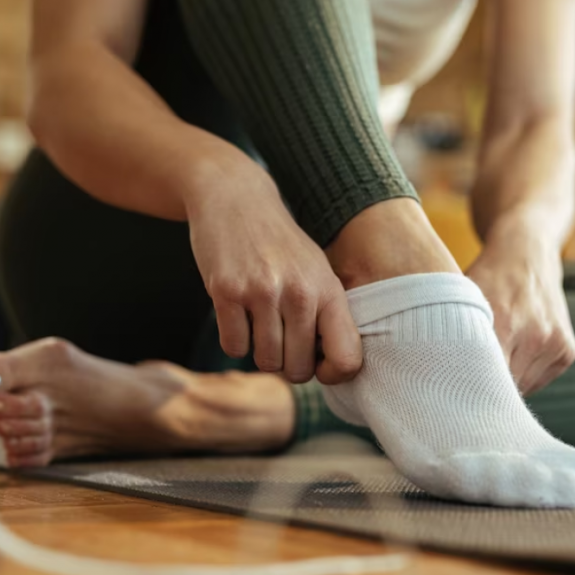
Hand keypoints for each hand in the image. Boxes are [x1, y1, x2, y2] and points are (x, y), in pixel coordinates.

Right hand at [186, 153, 360, 384]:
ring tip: (259, 324)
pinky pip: (233, 347)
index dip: (333, 375)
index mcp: (329, 291)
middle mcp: (299, 292)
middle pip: (298, 370)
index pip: (347, 359)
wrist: (236, 199)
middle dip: (287, 365)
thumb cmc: (280, 245)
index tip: (318, 366)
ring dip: (259, 352)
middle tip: (280, 341)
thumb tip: (332, 370)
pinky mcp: (226, 291)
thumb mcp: (317, 272)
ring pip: (265, 362)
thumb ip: (327, 316)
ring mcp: (262, 292)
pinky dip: (234, 340)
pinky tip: (237, 315)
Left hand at [466, 226, 574, 395]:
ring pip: (522, 388)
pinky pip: (539, 381)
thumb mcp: (463, 298)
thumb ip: (452, 334)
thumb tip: (431, 371)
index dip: (467, 389)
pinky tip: (514, 352)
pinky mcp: (567, 351)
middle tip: (467, 382)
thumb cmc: (487, 278)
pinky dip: (523, 375)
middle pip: (503, 387)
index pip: (484, 379)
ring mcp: (555, 343)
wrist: (527, 254)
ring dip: (506, 382)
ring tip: (494, 358)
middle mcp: (535, 335)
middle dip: (484, 388)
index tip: (453, 391)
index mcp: (505, 322)